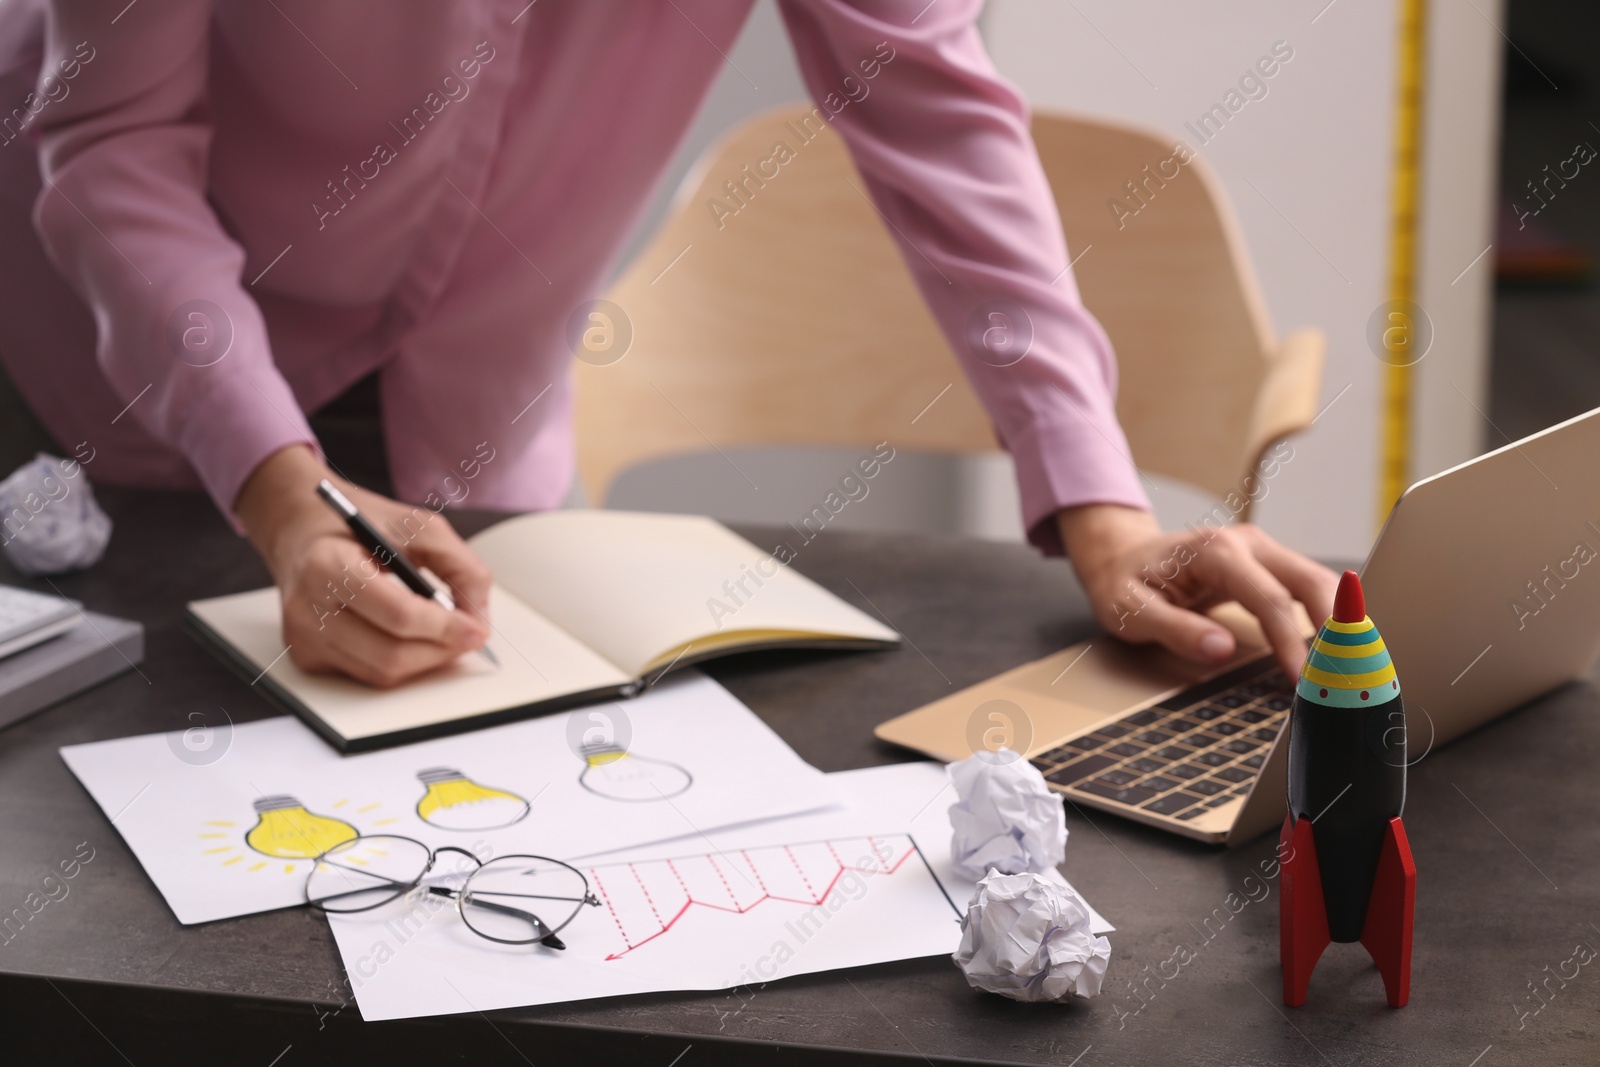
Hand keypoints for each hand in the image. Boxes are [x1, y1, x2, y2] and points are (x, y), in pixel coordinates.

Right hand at [235, 444, 492, 686]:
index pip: (397, 614)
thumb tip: (478, 617)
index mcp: (328, 565)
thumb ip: (459, 566)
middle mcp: (307, 607)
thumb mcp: (418, 525)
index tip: (477, 629)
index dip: (445, 627)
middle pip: (390, 654)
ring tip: (445, 636)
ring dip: (425, 661)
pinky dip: (399, 663)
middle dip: (441, 650)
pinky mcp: (306, 656)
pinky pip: (366, 675)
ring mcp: (302, 637)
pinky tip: (411, 639)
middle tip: (469, 636)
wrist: (301, 527)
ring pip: (382, 674)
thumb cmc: (359, 525)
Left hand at [1058, 503, 1337, 679]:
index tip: (1303, 680)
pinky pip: (1308, 589)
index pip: (1269, 599)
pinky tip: (1336, 649)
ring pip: (1318, 582)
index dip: (1291, 642)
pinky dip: (1329, 617)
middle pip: (1310, 581)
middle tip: (1347, 674)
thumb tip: (1220, 649)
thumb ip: (1175, 629)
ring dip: (1340, 622)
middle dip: (1337, 628)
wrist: (1122, 555)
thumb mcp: (1130, 610)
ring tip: (1351, 667)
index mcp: (1214, 551)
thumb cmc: (1124, 582)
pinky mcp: (1268, 565)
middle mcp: (1246, 543)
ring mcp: (1262, 551)